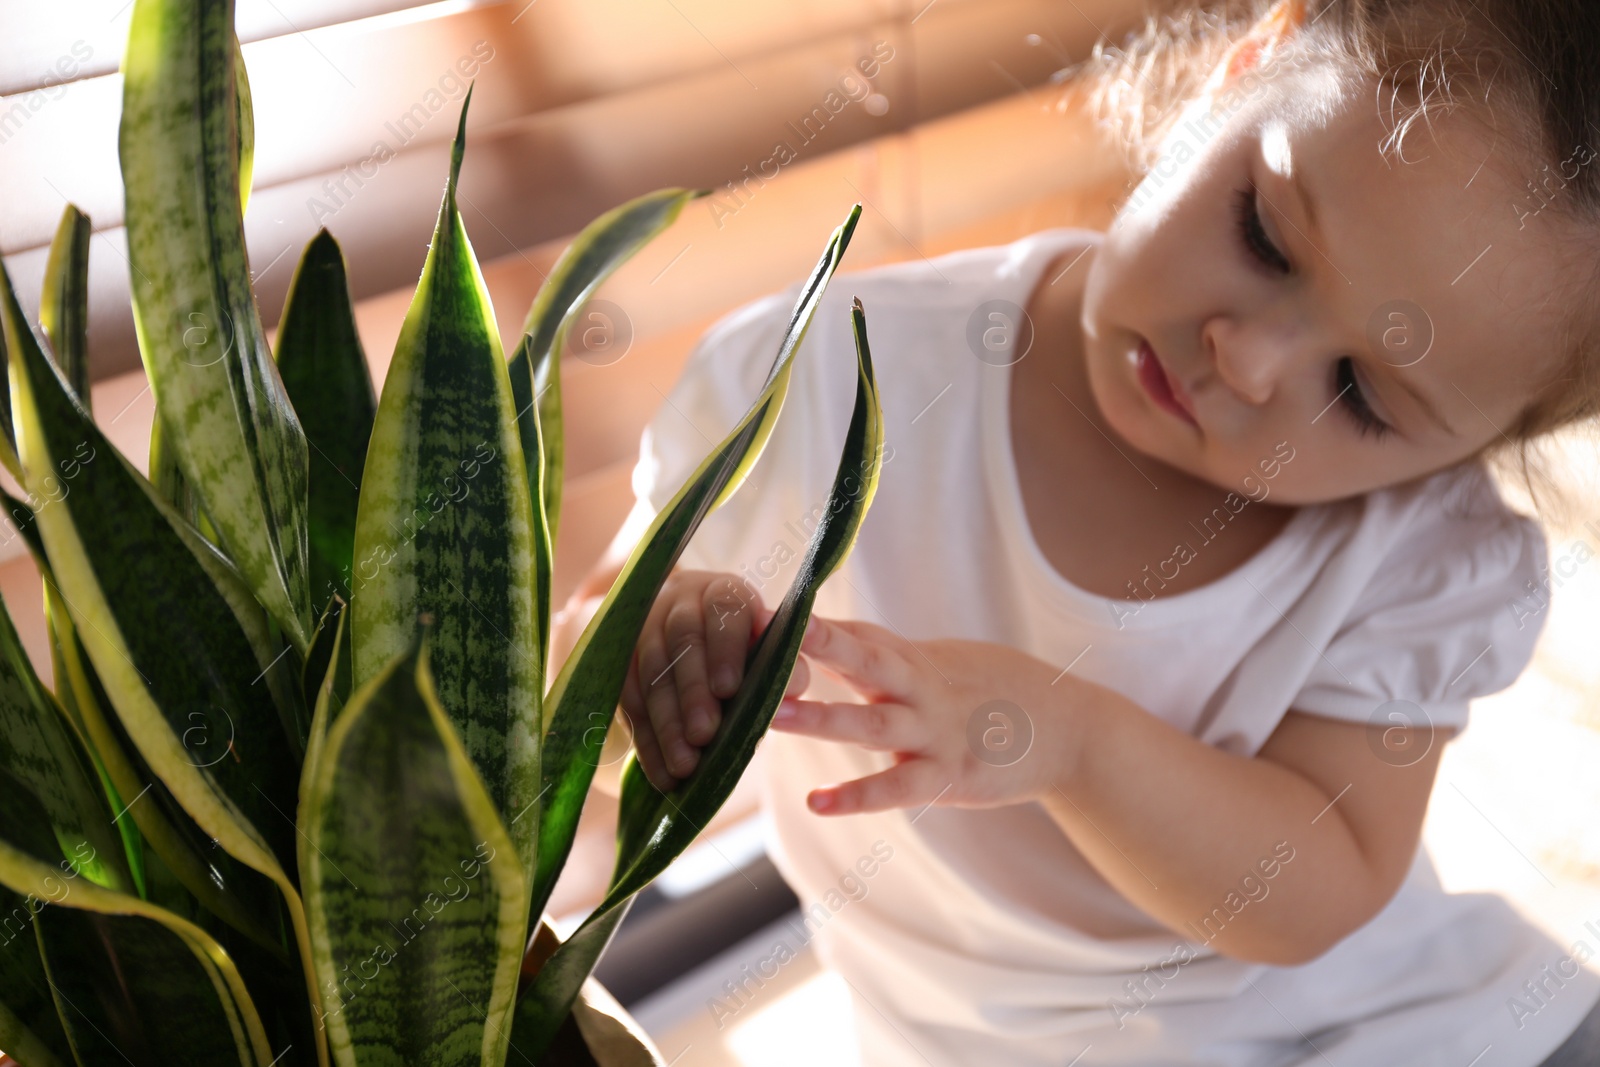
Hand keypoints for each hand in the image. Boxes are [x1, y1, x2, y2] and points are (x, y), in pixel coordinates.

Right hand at [620, 569, 810, 791]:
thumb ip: (783, 664)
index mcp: (722, 592)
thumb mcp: (769, 646)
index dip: (724, 648)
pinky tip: (662, 772)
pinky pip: (628, 701)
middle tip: (704, 735)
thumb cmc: (747, 646)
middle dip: (692, 692)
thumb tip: (792, 683)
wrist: (692, 630)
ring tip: (685, 765)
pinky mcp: (622, 662)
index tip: (729, 688)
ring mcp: (645, 629)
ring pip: (651, 673)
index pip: (723, 610)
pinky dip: (646, 740)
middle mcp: (679, 602)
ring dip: (666, 723)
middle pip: (682, 643)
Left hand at [770, 614, 1086, 815]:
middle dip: (813, 647)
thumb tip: (838, 636)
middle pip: (861, 661)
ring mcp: (935, 733)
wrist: (1071, 730)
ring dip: (820, 718)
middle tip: (763, 639)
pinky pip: (897, 786)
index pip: (857, 635)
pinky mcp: (950, 776)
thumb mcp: (946, 663)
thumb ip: (893, 655)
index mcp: (916, 661)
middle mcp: (921, 690)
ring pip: (870, 723)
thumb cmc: (999, 692)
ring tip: (772, 716)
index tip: (759, 613)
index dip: (808, 625)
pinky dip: (857, 794)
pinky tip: (818, 801)